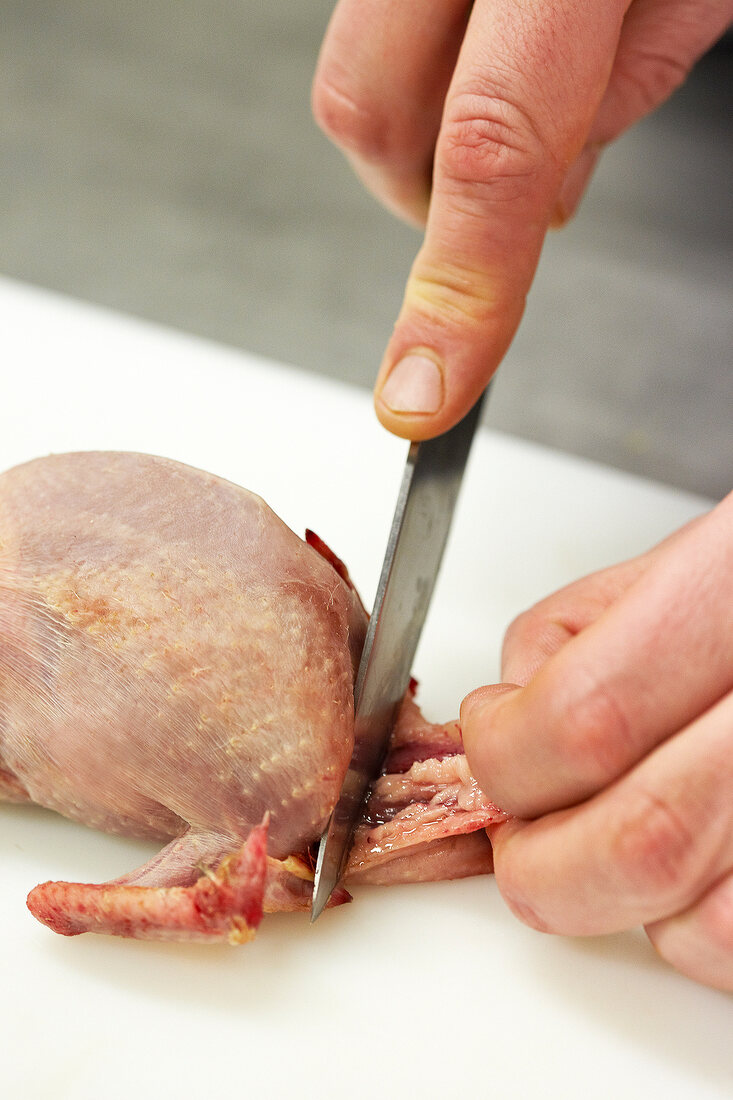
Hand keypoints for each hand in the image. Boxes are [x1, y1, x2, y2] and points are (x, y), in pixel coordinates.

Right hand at [313, 0, 732, 439]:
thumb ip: (617, 96)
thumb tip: (537, 203)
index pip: (492, 146)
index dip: (457, 290)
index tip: (423, 392)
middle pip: (367, 109)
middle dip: (421, 199)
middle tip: (501, 207)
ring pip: (358, 73)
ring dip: (429, 131)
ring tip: (535, 81)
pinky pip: (378, 25)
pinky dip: (432, 72)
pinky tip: (509, 39)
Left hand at [458, 494, 732, 989]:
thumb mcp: (673, 558)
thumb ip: (568, 635)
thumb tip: (504, 720)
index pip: (586, 717)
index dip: (506, 752)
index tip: (491, 740)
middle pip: (640, 844)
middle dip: (538, 863)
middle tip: (518, 831)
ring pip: (698, 927)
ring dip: (619, 899)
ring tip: (618, 829)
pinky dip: (689, 930)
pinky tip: (687, 859)